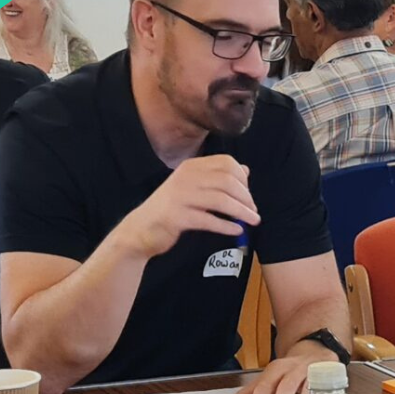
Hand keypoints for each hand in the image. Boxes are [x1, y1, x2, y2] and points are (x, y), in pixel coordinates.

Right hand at [116, 155, 260, 259]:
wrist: (141, 229)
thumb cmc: (172, 209)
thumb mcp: (193, 188)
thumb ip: (217, 178)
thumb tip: (245, 170)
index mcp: (191, 167)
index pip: (226, 163)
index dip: (243, 179)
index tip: (248, 194)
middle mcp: (185, 177)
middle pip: (227, 181)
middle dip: (246, 197)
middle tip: (253, 211)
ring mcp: (180, 196)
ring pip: (221, 200)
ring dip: (241, 212)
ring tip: (253, 221)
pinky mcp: (177, 217)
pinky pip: (209, 220)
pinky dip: (227, 226)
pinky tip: (237, 230)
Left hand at [221, 355, 319, 393]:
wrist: (317, 351)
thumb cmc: (290, 370)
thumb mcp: (269, 379)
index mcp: (276, 369)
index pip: (263, 386)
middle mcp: (292, 369)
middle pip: (283, 385)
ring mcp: (310, 371)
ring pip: (303, 385)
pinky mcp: (327, 375)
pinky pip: (323, 386)